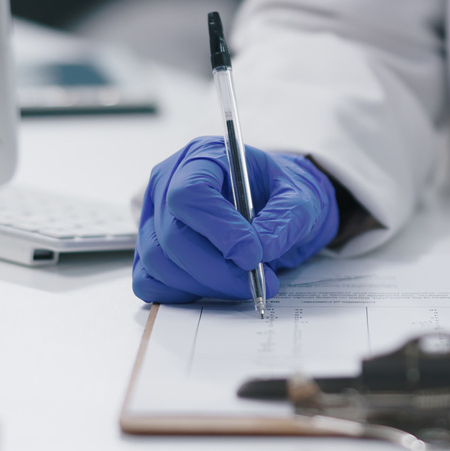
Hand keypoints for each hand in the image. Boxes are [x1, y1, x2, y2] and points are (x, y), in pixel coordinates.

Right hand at [133, 136, 338, 303]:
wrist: (270, 204)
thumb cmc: (277, 193)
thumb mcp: (299, 197)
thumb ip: (286, 219)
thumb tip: (262, 249)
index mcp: (201, 157)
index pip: (189, 194)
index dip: (219, 230)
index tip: (253, 255)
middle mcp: (166, 184)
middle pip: (172, 234)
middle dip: (217, 269)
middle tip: (257, 282)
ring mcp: (153, 217)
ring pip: (159, 262)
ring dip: (205, 284)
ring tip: (245, 283)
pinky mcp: (151, 247)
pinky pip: (150, 280)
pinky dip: (182, 292)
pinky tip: (215, 286)